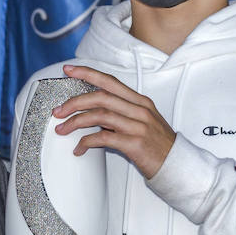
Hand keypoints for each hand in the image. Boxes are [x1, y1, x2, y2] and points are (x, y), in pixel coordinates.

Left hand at [54, 65, 175, 179]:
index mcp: (140, 101)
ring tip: (62, 129)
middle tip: (59, 110)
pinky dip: (86, 142)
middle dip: (74, 102)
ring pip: (99, 115)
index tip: (69, 70)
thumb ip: (121, 113)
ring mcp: (138, 126)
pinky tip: (79, 148)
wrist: (176, 164)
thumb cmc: (158, 145)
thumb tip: (92, 113)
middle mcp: (139, 110)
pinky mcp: (134, 144)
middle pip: (100, 96)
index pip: (109, 81)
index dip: (87, 73)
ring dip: (75, 121)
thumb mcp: (142, 121)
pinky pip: (103, 138)